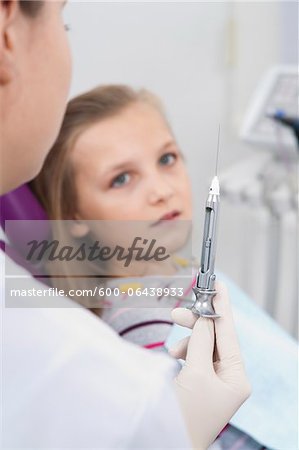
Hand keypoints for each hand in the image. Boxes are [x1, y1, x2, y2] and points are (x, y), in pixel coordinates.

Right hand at [169, 282, 250, 449]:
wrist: (163, 441)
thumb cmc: (186, 414)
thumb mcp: (196, 373)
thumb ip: (200, 340)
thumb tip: (203, 316)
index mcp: (237, 378)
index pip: (229, 334)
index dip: (222, 307)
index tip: (217, 284)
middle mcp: (228, 378)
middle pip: (214, 338)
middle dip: (196, 325)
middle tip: (178, 311)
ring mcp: (213, 381)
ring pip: (201, 346)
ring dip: (186, 342)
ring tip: (172, 351)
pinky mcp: (198, 383)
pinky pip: (193, 357)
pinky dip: (182, 352)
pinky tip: (173, 357)